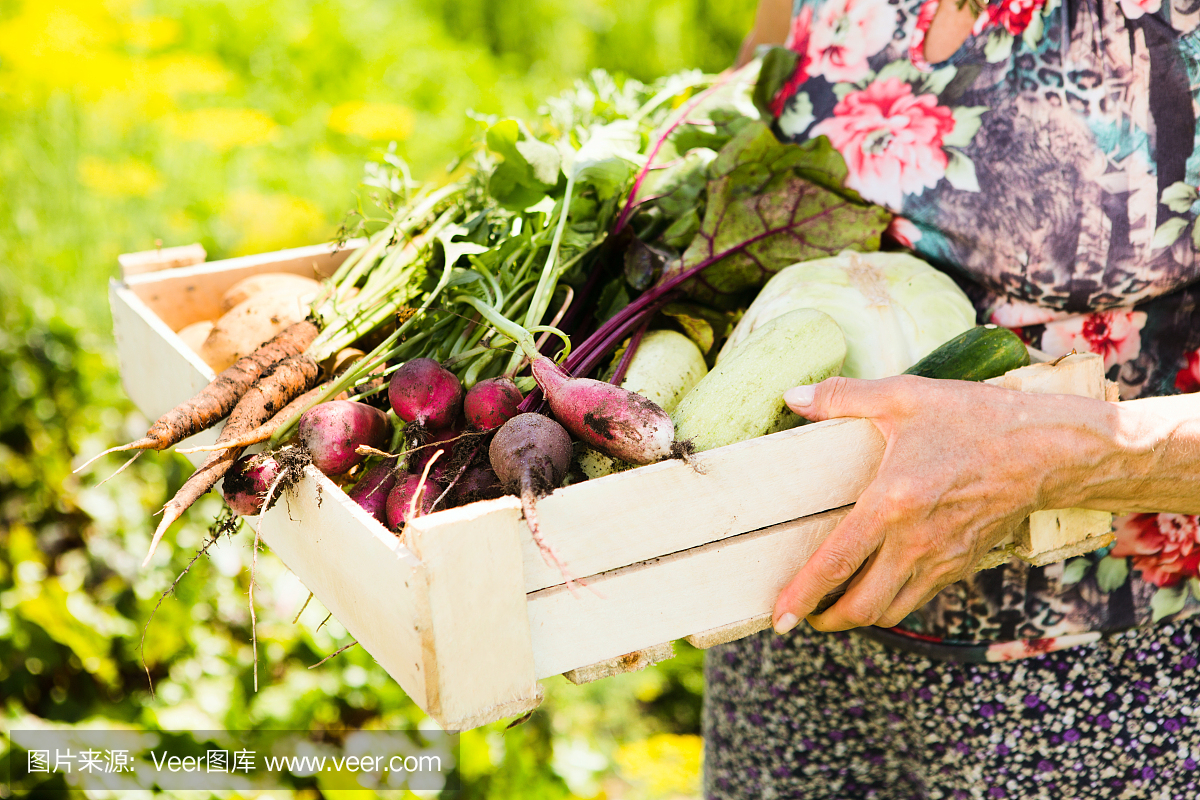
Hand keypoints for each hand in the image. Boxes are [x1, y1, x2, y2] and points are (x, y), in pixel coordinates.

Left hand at [771, 375, 1117, 634]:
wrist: (1048, 449)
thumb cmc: (974, 419)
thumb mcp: (904, 396)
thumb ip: (842, 397)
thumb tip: (791, 397)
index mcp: (893, 503)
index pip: (837, 563)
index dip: (803, 595)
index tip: (779, 617)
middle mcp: (916, 542)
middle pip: (862, 607)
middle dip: (825, 619)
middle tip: (800, 615)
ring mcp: (943, 559)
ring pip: (891, 611)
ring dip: (857, 617)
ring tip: (833, 605)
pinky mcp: (962, 565)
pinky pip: (918, 598)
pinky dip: (891, 603)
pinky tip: (877, 584)